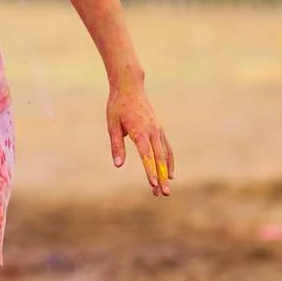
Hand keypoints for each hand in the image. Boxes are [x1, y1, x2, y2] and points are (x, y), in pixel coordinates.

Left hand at [107, 77, 173, 197]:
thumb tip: (118, 164)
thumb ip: (116, 145)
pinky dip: (169, 161)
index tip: (152, 184)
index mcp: (139, 131)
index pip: (146, 155)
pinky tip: (169, 173)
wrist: (130, 86)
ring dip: (165, 173)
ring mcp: (158, 130)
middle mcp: (152, 131)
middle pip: (159, 158)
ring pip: (166, 155)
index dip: (149, 170)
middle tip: (163, 194)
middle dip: (161, 178)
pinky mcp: (159, 129)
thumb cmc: (117, 105)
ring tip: (165, 190)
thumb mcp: (112, 124)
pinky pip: (167, 148)